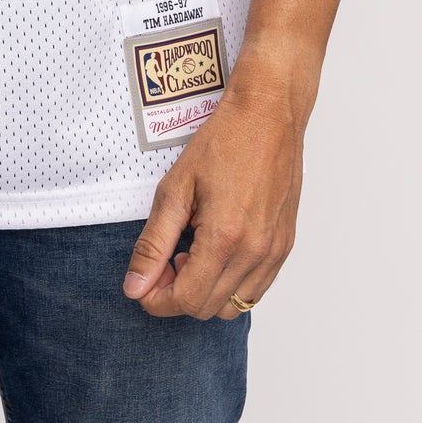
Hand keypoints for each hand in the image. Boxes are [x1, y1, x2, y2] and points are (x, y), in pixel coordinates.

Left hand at [122, 61, 309, 318]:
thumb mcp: (176, 188)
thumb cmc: (224, 141)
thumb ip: (153, 243)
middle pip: (208, 308)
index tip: (144, 285)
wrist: (269, 115)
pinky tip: (217, 252)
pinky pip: (256, 289)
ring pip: (234, 306)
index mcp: (224, 238)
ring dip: (206, 292)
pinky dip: (231, 284)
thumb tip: (135, 286)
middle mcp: (254, 252)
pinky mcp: (285, 246)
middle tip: (164, 262)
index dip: (157, 301)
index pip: (187, 300)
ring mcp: (274, 252)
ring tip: (191, 254)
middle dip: (178, 294)